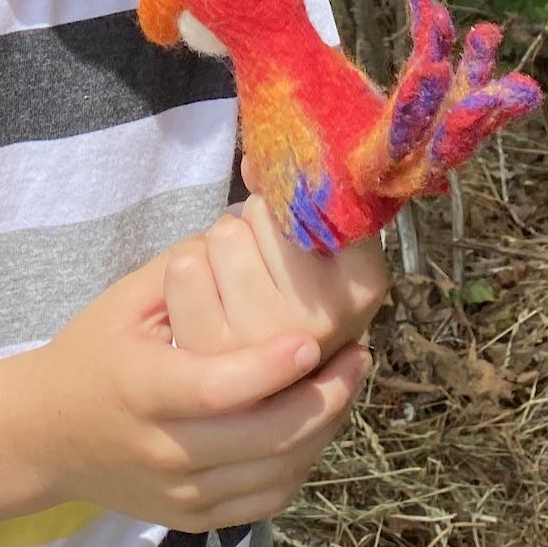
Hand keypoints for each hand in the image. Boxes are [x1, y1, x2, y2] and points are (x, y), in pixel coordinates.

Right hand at [21, 248, 371, 531]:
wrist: (42, 437)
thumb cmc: (89, 354)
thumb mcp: (123, 303)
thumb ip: (184, 273)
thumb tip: (249, 236)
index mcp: (141, 390)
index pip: (216, 389)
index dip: (270, 369)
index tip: (312, 341)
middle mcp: (162, 451)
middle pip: (262, 439)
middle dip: (323, 400)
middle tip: (358, 359)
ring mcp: (180, 493)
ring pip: (274, 474)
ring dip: (322, 432)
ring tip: (347, 387)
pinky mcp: (192, 519)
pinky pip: (264, 501)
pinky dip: (299, 467)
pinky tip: (316, 427)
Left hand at [165, 166, 387, 358]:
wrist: (268, 385)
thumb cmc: (299, 301)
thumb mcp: (329, 253)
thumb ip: (307, 200)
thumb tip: (254, 161)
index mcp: (362, 286)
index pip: (310, 200)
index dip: (291, 200)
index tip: (291, 224)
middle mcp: (320, 319)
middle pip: (259, 213)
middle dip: (252, 224)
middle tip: (260, 262)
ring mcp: (264, 339)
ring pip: (221, 235)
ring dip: (218, 246)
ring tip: (234, 279)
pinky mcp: (210, 349)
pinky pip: (184, 265)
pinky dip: (189, 270)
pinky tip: (207, 297)